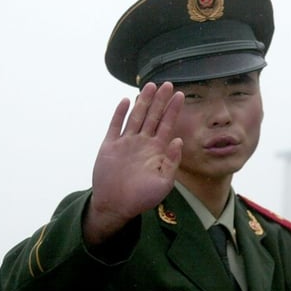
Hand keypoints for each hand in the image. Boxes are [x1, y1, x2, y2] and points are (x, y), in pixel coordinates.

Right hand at [84, 82, 184, 244]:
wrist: (116, 206)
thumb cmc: (142, 198)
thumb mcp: (164, 183)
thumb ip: (172, 161)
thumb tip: (178, 139)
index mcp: (157, 151)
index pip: (167, 125)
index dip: (173, 110)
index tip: (181, 95)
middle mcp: (142, 143)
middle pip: (153, 116)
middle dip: (160, 100)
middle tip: (168, 84)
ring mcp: (126, 142)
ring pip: (136, 116)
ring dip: (143, 101)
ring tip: (150, 85)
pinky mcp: (110, 146)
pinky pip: (116, 125)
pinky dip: (120, 113)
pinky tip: (126, 101)